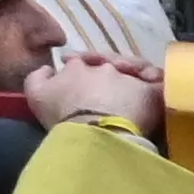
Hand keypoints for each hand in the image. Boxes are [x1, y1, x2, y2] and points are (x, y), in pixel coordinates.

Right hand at [26, 54, 162, 135]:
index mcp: (77, 67)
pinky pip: (159, 82)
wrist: (93, 132)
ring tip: (130, 88)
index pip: (78, 62)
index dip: (76, 66)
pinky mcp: (150, 92)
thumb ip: (37, 77)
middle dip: (104, 71)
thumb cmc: (62, 116)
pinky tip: (154, 86)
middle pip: (105, 65)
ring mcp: (128, 78)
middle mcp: (104, 67)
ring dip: (130, 75)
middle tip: (103, 87)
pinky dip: (156, 81)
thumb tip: (48, 68)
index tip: (73, 75)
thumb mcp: (35, 95)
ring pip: (131, 71)